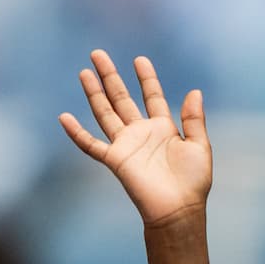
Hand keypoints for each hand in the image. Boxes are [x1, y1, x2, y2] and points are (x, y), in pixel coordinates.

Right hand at [60, 51, 210, 224]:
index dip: (146, 78)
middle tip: (97, 53)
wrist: (179, 209)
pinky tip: (64, 117)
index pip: (152, 96)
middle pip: (121, 99)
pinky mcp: (115, 160)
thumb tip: (195, 91)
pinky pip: (91, 145)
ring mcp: (126, 146)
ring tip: (84, 72)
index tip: (139, 59)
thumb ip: (195, 119)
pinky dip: (77, 133)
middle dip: (110, 76)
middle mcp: (141, 133)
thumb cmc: (193, 183)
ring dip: (94, 93)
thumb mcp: (200, 146)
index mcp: (162, 128)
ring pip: (105, 113)